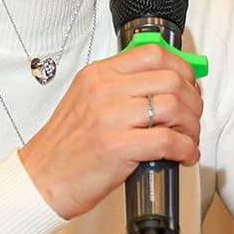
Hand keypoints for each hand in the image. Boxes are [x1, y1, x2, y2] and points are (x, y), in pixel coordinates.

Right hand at [19, 41, 201, 220]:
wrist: (40, 180)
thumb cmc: (65, 148)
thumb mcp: (85, 103)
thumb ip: (119, 89)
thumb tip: (163, 85)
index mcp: (97, 76)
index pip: (152, 54)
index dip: (182, 68)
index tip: (189, 84)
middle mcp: (104, 91)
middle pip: (171, 79)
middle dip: (193, 100)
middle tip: (193, 117)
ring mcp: (109, 117)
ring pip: (175, 107)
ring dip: (192, 126)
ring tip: (189, 139)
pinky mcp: (116, 146)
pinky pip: (169, 140)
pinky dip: (185, 149)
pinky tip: (183, 156)